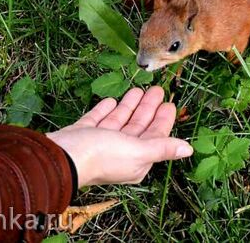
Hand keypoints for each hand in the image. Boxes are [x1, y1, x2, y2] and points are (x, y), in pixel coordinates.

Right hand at [46, 86, 192, 186]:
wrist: (60, 157)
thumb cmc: (101, 155)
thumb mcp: (138, 151)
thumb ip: (163, 148)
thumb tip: (188, 150)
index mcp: (135, 161)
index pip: (154, 137)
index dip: (163, 120)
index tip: (169, 103)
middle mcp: (118, 153)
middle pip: (137, 127)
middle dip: (147, 109)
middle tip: (156, 90)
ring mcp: (98, 144)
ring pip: (119, 122)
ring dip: (128, 106)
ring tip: (137, 89)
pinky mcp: (82, 135)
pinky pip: (97, 120)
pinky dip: (105, 110)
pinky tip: (111, 100)